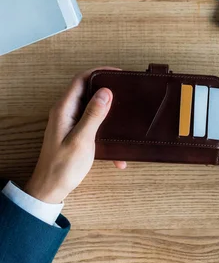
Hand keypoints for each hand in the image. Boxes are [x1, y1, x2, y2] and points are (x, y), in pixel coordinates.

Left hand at [25, 68, 125, 204]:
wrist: (50, 190)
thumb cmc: (62, 166)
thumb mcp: (82, 139)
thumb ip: (93, 114)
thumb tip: (106, 91)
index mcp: (64, 109)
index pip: (81, 79)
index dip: (99, 72)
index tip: (118, 74)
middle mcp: (66, 112)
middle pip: (87, 91)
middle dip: (106, 89)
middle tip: (125, 91)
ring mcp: (70, 122)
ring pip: (92, 108)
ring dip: (108, 112)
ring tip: (125, 115)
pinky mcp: (75, 134)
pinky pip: (93, 125)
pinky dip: (105, 132)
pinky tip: (117, 153)